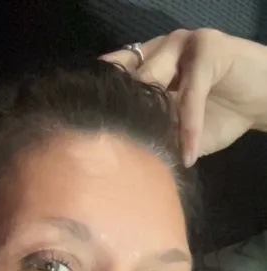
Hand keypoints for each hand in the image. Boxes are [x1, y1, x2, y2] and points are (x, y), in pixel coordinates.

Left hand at [102, 29, 266, 165]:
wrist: (263, 102)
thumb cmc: (222, 115)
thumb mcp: (182, 130)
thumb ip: (159, 136)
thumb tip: (128, 159)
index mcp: (151, 62)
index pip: (117, 71)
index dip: (104, 94)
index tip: (88, 124)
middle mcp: (162, 47)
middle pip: (132, 79)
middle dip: (125, 112)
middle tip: (113, 147)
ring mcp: (184, 43)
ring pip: (155, 80)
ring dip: (154, 119)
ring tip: (151, 152)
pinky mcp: (208, 50)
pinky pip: (191, 93)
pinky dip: (189, 126)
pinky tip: (189, 154)